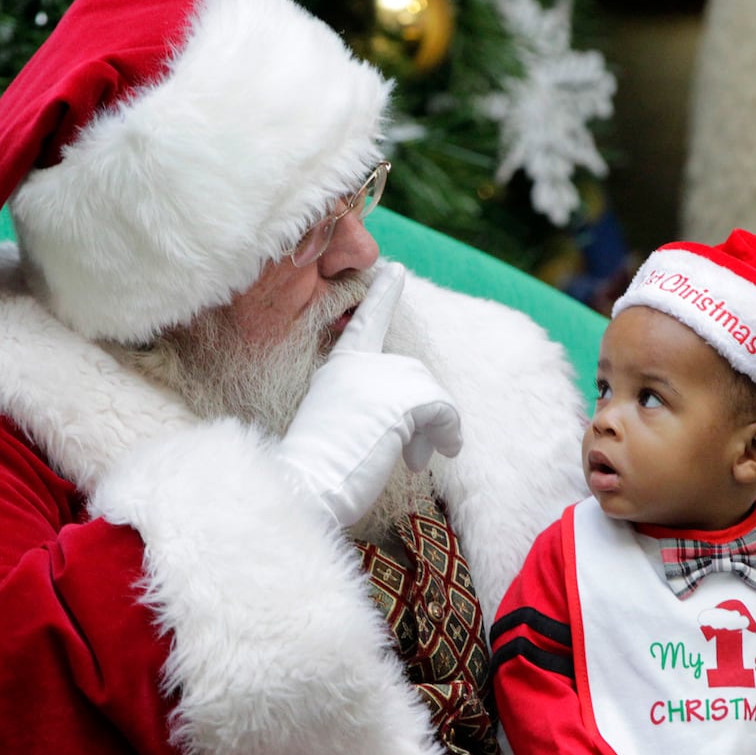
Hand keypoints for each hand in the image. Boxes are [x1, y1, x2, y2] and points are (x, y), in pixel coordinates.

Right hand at [276, 262, 461, 526]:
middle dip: (423, 412)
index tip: (394, 268)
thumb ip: (371, 403)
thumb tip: (420, 411)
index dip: (382, 295)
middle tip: (414, 453)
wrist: (308, 486)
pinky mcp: (398, 400)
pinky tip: (435, 455)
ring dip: (433, 428)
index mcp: (339, 365)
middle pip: (415, 374)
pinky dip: (447, 433)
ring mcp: (377, 378)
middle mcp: (356, 363)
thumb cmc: (320, 467)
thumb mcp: (343, 422)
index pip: (366, 322)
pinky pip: (443, 409)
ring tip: (416, 458)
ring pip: (430, 392)